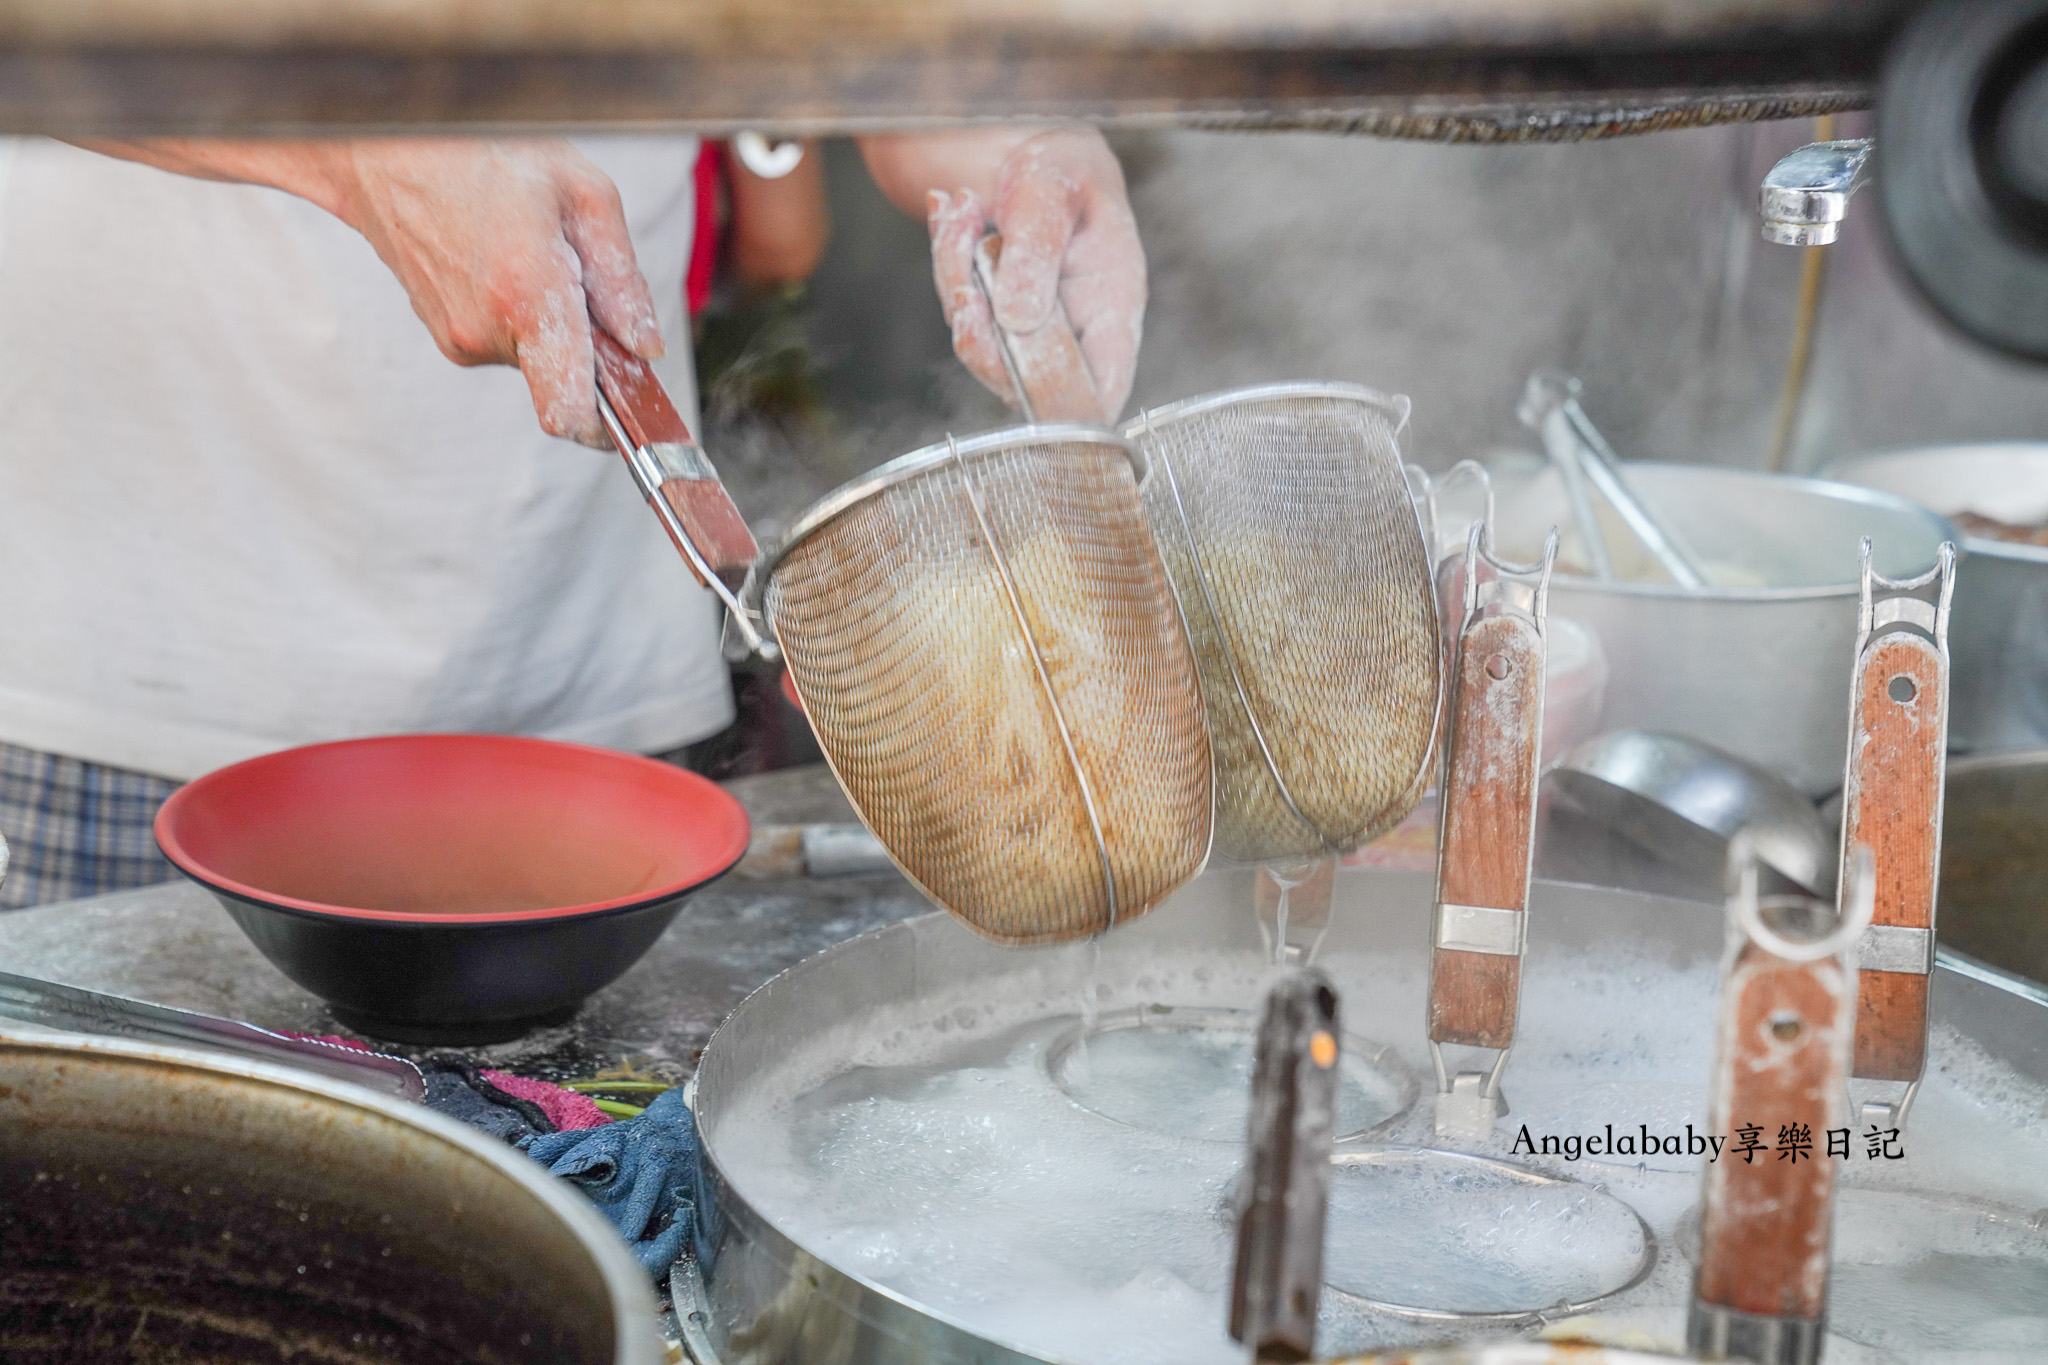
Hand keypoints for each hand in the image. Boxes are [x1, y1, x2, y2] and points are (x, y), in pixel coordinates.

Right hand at [326, 139, 662, 445]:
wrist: (387, 139)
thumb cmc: (485, 151)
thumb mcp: (582, 193)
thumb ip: (622, 281)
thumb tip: (645, 346)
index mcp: (525, 297)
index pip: (569, 412)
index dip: (609, 426)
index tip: (634, 412)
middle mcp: (483, 329)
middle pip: (562, 376)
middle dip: (584, 340)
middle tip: (576, 270)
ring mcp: (454, 334)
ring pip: (532, 356)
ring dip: (547, 319)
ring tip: (530, 250)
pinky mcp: (441, 330)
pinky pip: (501, 339)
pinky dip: (516, 311)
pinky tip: (503, 256)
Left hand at [861, 127, 1145, 422]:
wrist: (1019, 127)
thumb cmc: (1057, 156)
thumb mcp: (1050, 190)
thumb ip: (1036, 254)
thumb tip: (1019, 320)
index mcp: (1112, 299)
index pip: (1104, 385)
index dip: (1070, 408)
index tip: (1026, 382)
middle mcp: (1074, 319)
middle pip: (1029, 378)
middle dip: (985, 339)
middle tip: (968, 289)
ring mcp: (1030, 317)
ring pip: (982, 343)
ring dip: (957, 280)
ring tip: (963, 211)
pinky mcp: (993, 306)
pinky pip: (959, 310)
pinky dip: (946, 263)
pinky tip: (954, 212)